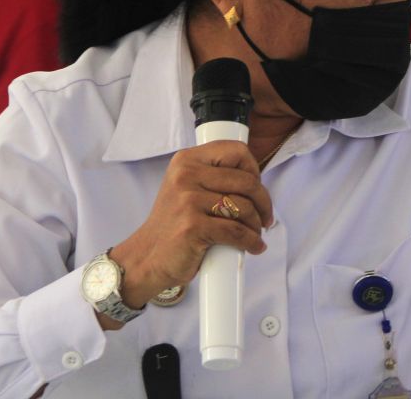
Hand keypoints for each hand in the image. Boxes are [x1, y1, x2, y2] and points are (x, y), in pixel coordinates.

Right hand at [107, 141, 273, 319]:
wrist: (145, 258)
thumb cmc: (174, 224)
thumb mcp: (187, 188)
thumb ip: (214, 177)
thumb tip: (256, 180)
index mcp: (186, 160)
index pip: (236, 151)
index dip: (254, 169)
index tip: (257, 187)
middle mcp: (185, 175)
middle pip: (247, 182)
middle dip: (263, 202)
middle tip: (265, 217)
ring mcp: (188, 201)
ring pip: (244, 208)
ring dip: (256, 224)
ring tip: (255, 233)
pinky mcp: (193, 226)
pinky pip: (236, 232)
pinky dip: (251, 241)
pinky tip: (254, 246)